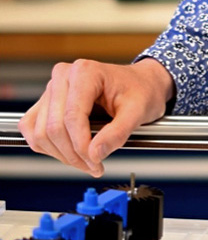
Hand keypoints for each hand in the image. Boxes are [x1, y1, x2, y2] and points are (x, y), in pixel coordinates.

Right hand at [19, 58, 174, 177]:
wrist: (141, 83)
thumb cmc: (141, 91)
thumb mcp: (139, 111)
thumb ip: (118, 133)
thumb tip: (95, 155)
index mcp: (85, 72)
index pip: (72, 117)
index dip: (81, 145)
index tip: (97, 163)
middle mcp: (63, 77)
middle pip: (53, 128)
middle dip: (73, 154)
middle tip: (94, 167)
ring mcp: (51, 89)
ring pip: (40, 132)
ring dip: (60, 154)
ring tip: (86, 162)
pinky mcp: (45, 102)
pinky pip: (32, 129)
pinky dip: (48, 147)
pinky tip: (70, 153)